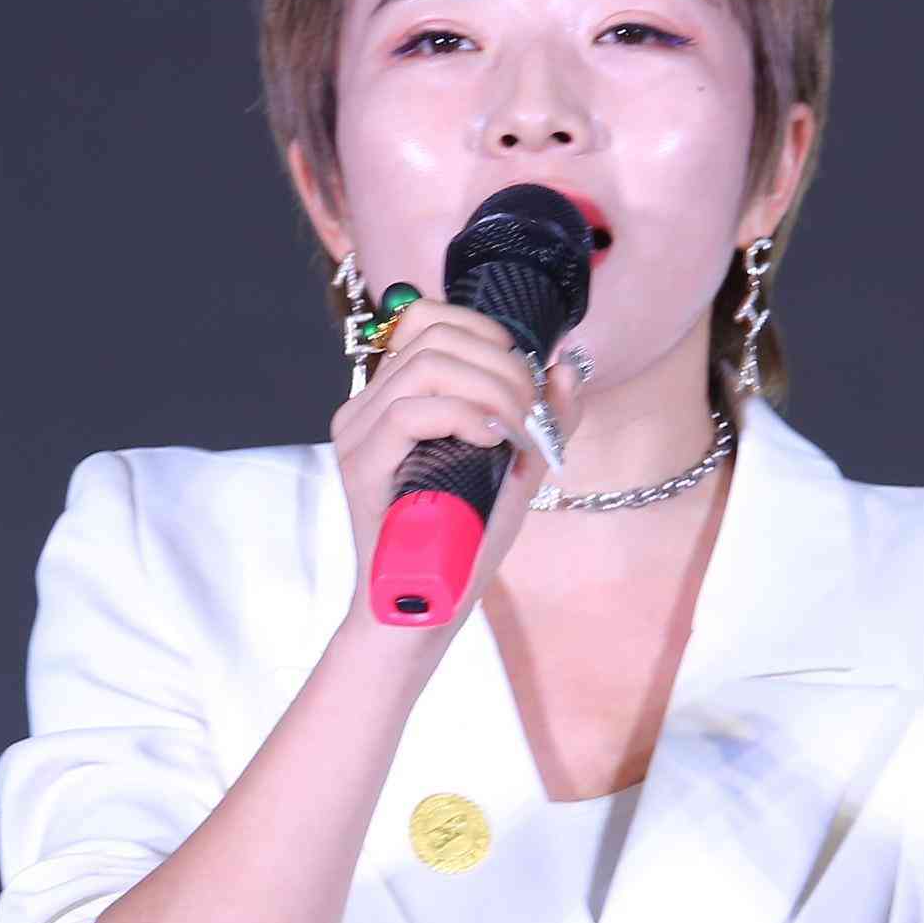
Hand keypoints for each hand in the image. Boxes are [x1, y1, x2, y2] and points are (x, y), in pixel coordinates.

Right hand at [328, 295, 579, 636]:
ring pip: (424, 365)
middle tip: (528, 414)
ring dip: (489, 389)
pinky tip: (489, 441)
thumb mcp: (516, 467)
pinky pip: (408, 412)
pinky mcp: (360, 464)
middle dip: (500, 365)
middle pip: (432, 334)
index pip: (427, 319)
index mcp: (395, 395)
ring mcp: (358, 432)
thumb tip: (565, 366)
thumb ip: (542, 417)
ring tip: (513, 431)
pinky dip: (461, 415)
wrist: (429, 603)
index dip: (483, 332)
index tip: (520, 377)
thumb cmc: (464, 539)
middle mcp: (368, 405)